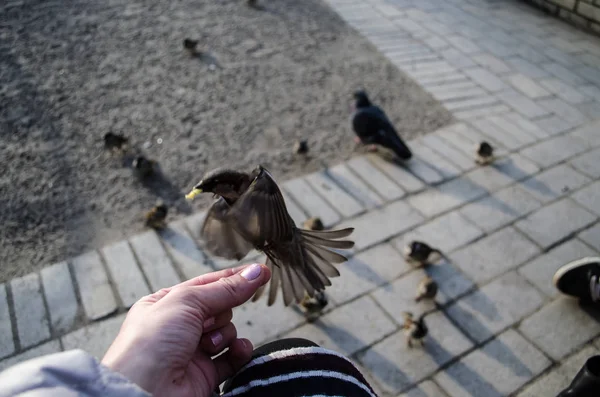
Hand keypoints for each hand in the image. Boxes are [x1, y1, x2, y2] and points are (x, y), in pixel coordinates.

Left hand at [102, 263, 270, 396]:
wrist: (144, 393)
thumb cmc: (151, 344)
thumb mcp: (187, 302)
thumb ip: (225, 288)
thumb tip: (256, 272)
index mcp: (164, 304)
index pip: (205, 284)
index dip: (232, 277)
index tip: (260, 271)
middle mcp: (177, 327)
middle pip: (218, 308)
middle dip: (219, 312)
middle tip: (207, 321)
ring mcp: (191, 352)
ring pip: (226, 331)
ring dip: (223, 334)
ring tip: (207, 345)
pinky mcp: (204, 375)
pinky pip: (232, 358)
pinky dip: (239, 352)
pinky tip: (238, 351)